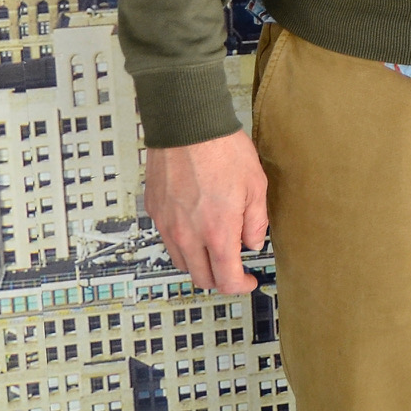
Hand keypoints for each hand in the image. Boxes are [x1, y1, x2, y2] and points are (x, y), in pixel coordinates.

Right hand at [146, 132, 269, 291]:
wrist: (186, 124)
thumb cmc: (223, 149)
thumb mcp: (255, 185)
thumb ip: (256, 222)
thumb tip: (253, 243)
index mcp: (217, 233)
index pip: (226, 280)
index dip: (241, 286)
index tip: (249, 280)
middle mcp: (188, 236)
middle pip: (201, 278)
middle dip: (220, 279)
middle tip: (233, 267)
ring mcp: (167, 225)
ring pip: (182, 262)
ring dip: (199, 263)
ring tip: (214, 247)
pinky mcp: (155, 211)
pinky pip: (168, 239)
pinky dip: (183, 243)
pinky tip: (195, 226)